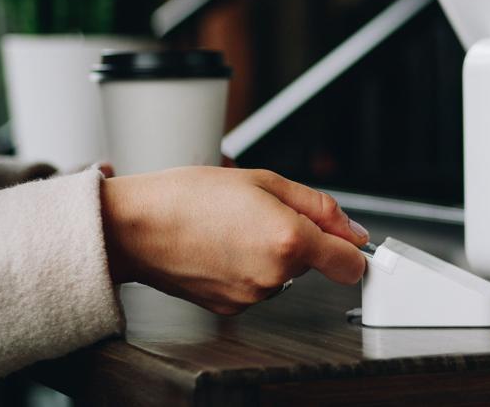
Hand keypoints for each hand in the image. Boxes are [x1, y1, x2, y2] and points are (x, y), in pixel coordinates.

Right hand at [100, 167, 368, 314]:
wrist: (137, 226)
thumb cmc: (189, 196)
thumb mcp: (261, 180)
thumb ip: (317, 205)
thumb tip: (351, 229)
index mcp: (287, 240)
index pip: (351, 264)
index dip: (350, 247)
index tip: (342, 238)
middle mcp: (274, 276)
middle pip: (311, 262)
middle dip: (296, 237)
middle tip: (258, 212)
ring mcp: (252, 296)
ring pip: (282, 273)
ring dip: (268, 252)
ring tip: (232, 228)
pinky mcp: (231, 308)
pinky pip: (256, 285)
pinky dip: (247, 267)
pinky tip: (220, 247)